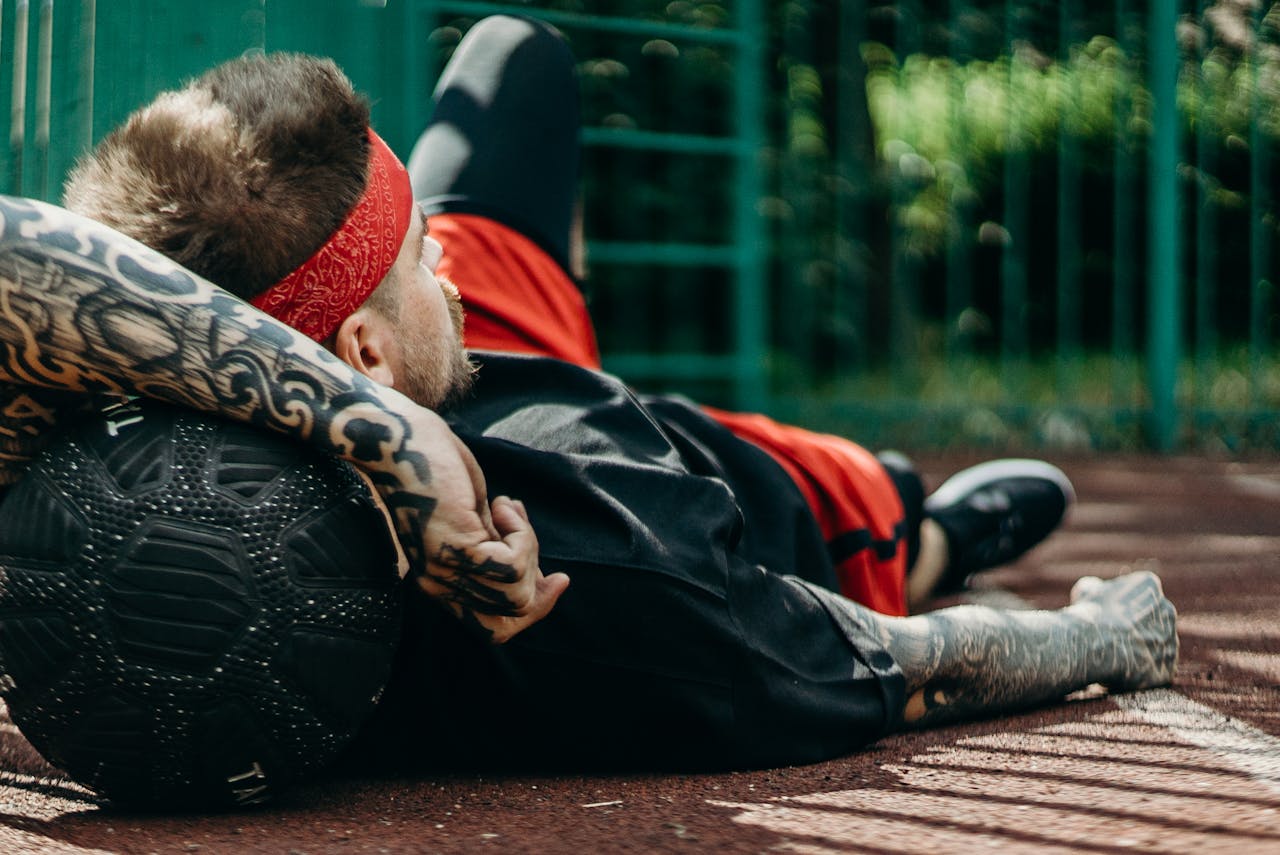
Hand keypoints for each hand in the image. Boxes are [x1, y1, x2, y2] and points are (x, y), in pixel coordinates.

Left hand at [353, 403, 566, 642]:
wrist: (401, 443)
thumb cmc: (438, 472)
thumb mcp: (476, 521)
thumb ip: (498, 548)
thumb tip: (539, 570)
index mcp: (442, 583)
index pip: (495, 629)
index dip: (534, 609)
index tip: (558, 579)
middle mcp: (440, 586)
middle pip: (513, 616)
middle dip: (538, 582)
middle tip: (529, 533)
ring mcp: (446, 571)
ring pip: (517, 591)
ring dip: (528, 546)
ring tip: (507, 511)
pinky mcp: (456, 550)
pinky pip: (512, 564)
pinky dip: (520, 533)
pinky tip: (502, 506)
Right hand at [1069, 571, 1177, 691]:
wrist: (1094, 644)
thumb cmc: (1089, 615)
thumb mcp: (1086, 591)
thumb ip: (1097, 588)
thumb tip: (1094, 588)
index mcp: (1150, 588)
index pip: (1139, 595)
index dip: (1120, 606)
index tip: (1105, 614)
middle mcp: (1167, 611)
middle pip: (1152, 620)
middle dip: (1135, 627)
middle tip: (1110, 637)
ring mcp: (1170, 642)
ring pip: (1155, 646)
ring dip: (1140, 651)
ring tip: (1114, 656)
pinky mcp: (1167, 669)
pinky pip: (1154, 671)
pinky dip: (1141, 674)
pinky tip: (1121, 672)